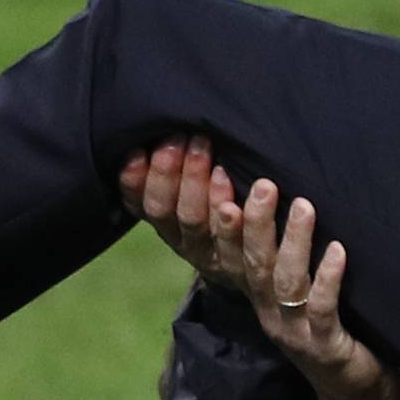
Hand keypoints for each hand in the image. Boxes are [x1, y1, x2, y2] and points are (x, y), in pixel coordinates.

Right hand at [119, 134, 238, 285]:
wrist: (265, 264)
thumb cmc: (229, 207)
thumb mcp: (197, 196)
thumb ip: (177, 173)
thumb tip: (156, 135)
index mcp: (164, 222)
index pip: (138, 200)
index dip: (133, 178)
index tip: (138, 150)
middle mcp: (181, 240)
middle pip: (162, 208)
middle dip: (166, 172)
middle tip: (180, 138)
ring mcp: (208, 253)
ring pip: (193, 219)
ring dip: (197, 183)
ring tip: (208, 152)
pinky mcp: (239, 261)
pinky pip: (231, 239)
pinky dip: (233, 215)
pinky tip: (247, 188)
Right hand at [214, 177, 399, 399]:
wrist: (355, 397)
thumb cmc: (334, 335)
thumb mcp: (303, 298)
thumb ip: (291, 262)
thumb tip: (294, 205)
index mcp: (262, 299)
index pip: (234, 257)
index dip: (227, 223)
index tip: (224, 183)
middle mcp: (271, 314)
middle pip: (254, 263)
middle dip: (257, 222)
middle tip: (264, 183)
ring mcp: (296, 331)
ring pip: (286, 281)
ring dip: (295, 241)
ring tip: (304, 205)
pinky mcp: (325, 347)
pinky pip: (322, 308)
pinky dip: (329, 277)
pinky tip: (338, 250)